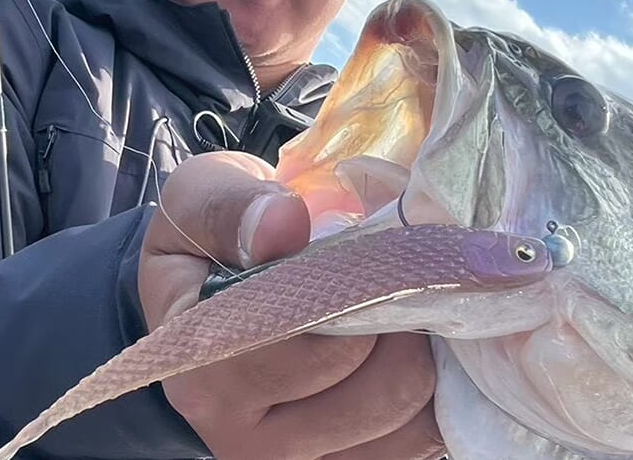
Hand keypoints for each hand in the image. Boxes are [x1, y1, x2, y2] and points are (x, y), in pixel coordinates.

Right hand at [138, 151, 444, 459]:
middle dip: (400, 319)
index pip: (315, 344)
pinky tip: (409, 345)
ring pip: (411, 420)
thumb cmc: (207, 242)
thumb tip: (284, 224)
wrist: (202, 292)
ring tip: (396, 308)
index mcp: (203, 371)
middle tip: (392, 274)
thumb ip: (231, 208)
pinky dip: (435, 391)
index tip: (368, 246)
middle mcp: (241, 437)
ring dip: (421, 353)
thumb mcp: (198, 198)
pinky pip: (422, 442)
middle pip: (380, 388)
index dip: (360, 290)